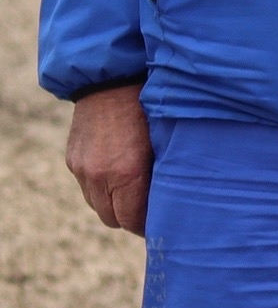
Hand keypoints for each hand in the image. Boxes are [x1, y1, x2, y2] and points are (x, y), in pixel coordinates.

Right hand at [65, 84, 152, 233]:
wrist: (111, 80)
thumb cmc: (150, 108)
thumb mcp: (166, 142)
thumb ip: (164, 175)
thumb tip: (174, 202)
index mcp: (125, 173)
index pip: (131, 220)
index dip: (147, 226)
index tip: (163, 224)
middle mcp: (98, 175)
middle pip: (112, 219)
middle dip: (131, 218)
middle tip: (152, 212)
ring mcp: (81, 168)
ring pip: (97, 205)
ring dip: (115, 205)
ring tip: (136, 194)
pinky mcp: (72, 160)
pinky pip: (87, 187)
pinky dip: (102, 188)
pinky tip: (120, 176)